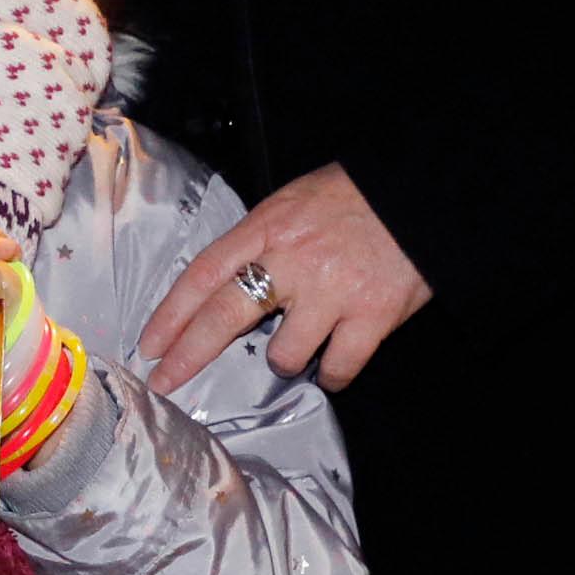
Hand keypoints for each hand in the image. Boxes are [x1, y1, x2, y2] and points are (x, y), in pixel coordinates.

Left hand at [139, 164, 432, 392]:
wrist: (425, 192)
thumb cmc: (356, 197)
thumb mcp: (295, 202)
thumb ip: (262, 242)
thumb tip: (228, 284)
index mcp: (269, 226)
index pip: (205, 272)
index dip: (171, 312)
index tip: (150, 343)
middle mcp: (293, 260)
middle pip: (225, 315)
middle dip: (189, 354)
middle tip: (165, 381)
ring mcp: (332, 291)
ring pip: (283, 354)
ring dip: (284, 359)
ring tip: (298, 345)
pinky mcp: (372, 316)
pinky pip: (337, 368)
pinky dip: (331, 375)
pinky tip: (331, 366)